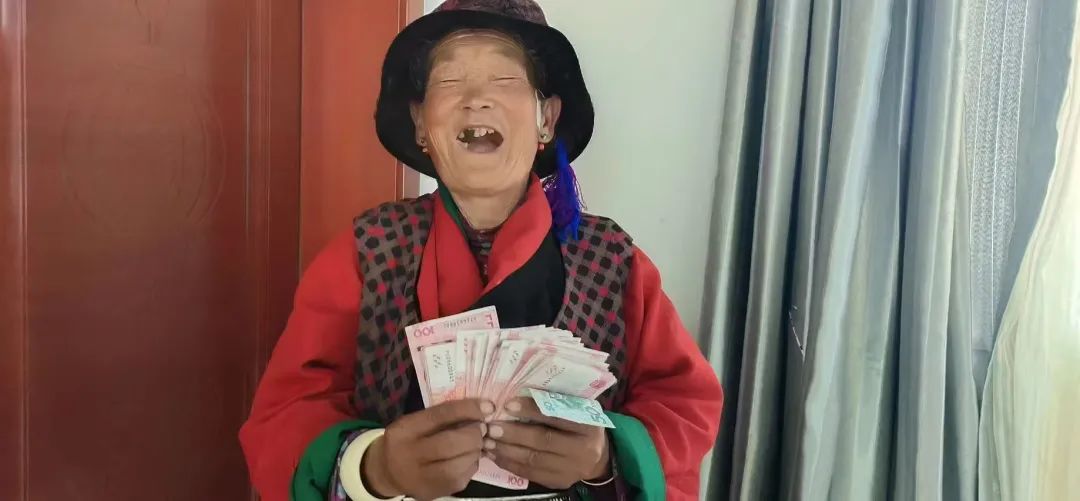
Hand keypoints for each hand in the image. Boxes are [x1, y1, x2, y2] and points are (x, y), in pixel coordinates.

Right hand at [363, 399, 494, 500]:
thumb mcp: (416, 422)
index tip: (488, 407)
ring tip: (476, 444)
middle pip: (451, 443)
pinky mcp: (433, 493)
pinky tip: (468, 458)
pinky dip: (471, 465)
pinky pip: (462, 478)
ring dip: (475, 451)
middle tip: (482, 429)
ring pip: (459, 465)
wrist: (387, 472)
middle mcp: (410, 455)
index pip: (440, 416)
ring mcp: (421, 478)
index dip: (468, 410)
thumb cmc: (408, 440)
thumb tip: (481, 409)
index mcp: (404, 430)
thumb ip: (442, 416)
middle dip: (474, 434)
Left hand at [484, 397, 609, 488]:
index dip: (531, 411)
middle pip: (543, 441)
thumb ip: (557, 403)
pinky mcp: (559, 482)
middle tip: (491, 427)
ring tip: (487, 441)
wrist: (598, 458)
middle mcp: (582, 450)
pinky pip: (530, 474)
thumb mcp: (578, 410)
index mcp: (587, 426)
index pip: (557, 417)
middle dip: (513, 434)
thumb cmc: (582, 426)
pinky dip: (510, 464)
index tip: (508, 405)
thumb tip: (520, 392)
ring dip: (506, 451)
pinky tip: (495, 455)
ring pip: (533, 460)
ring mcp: (570, 469)